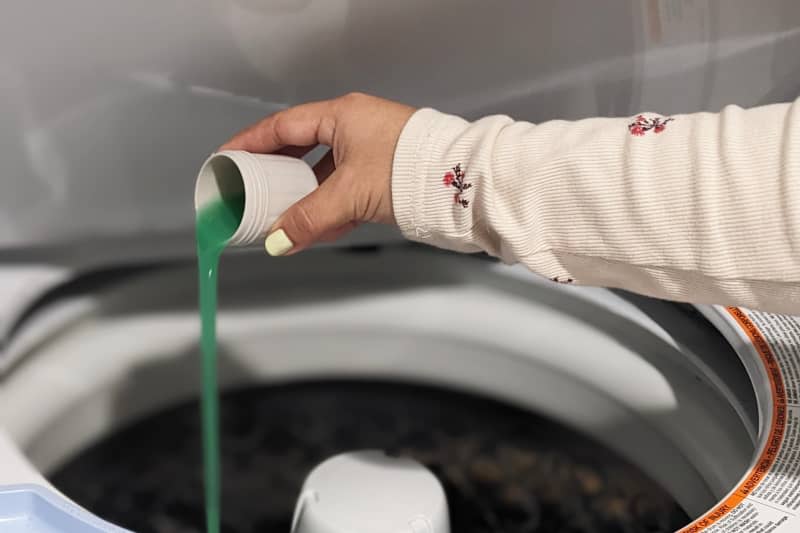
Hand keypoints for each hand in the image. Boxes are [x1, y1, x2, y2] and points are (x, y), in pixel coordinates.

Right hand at [220, 93, 415, 255]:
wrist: (462, 183)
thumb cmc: (408, 170)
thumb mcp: (350, 193)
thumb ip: (310, 217)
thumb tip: (279, 241)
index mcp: (342, 116)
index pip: (283, 126)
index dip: (252, 142)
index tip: (228, 157)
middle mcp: (355, 128)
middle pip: (303, 149)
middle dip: (278, 172)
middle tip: (252, 188)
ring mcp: (372, 150)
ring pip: (326, 173)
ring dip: (306, 196)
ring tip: (283, 216)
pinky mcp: (386, 173)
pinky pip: (347, 189)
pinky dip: (332, 208)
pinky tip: (319, 229)